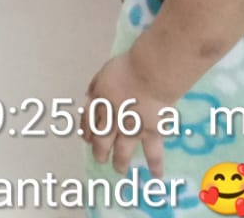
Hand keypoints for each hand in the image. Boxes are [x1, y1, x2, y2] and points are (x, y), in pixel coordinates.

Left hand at [85, 53, 173, 178]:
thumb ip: (97, 86)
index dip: (86, 130)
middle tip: (100, 158)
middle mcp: (113, 121)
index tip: (87, 138)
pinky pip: (153, 153)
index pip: (88, 121)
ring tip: (119, 169)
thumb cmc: (127, 68)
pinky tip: (156, 176)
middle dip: (100, 152)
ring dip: (120, 162)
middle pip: (102, 141)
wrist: (149, 76)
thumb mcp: (104, 73)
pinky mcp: (152, 134)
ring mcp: (132, 130)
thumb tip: (90, 94)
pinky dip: (155, 165)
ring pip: (123, 151)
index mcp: (99, 103)